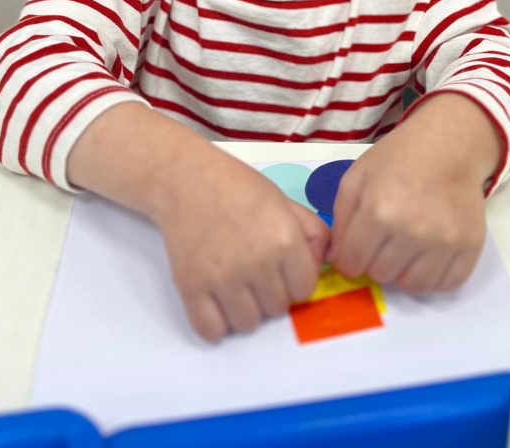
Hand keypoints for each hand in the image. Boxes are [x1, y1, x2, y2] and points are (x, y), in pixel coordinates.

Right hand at [152, 147, 329, 341]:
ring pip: (248, 324)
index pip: (304, 290)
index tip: (280, 266)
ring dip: (244, 309)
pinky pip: (212, 330)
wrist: (187, 179)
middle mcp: (257, 262)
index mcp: (285, 239)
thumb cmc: (238, 188)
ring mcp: (222, 277)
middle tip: (252, 268)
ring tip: (234, 282)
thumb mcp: (284, 202)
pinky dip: (215, 322)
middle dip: (269, 292)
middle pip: (277, 309)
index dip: (294, 279)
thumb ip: (312, 234)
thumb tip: (321, 267)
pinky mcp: (191, 287)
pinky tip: (215, 299)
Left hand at [327, 94, 501, 294]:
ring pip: (413, 286)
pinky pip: (446, 285)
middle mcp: (412, 231)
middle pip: (381, 275)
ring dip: (404, 271)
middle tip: (385, 238)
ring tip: (407, 246)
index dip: (349, 258)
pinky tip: (428, 254)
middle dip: (376, 260)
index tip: (357, 247)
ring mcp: (444, 241)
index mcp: (378, 212)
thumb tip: (336, 259)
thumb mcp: (356, 178)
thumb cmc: (396, 160)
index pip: (351, 263)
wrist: (447, 145)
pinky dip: (434, 276)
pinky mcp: (469, 247)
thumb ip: (340, 220)